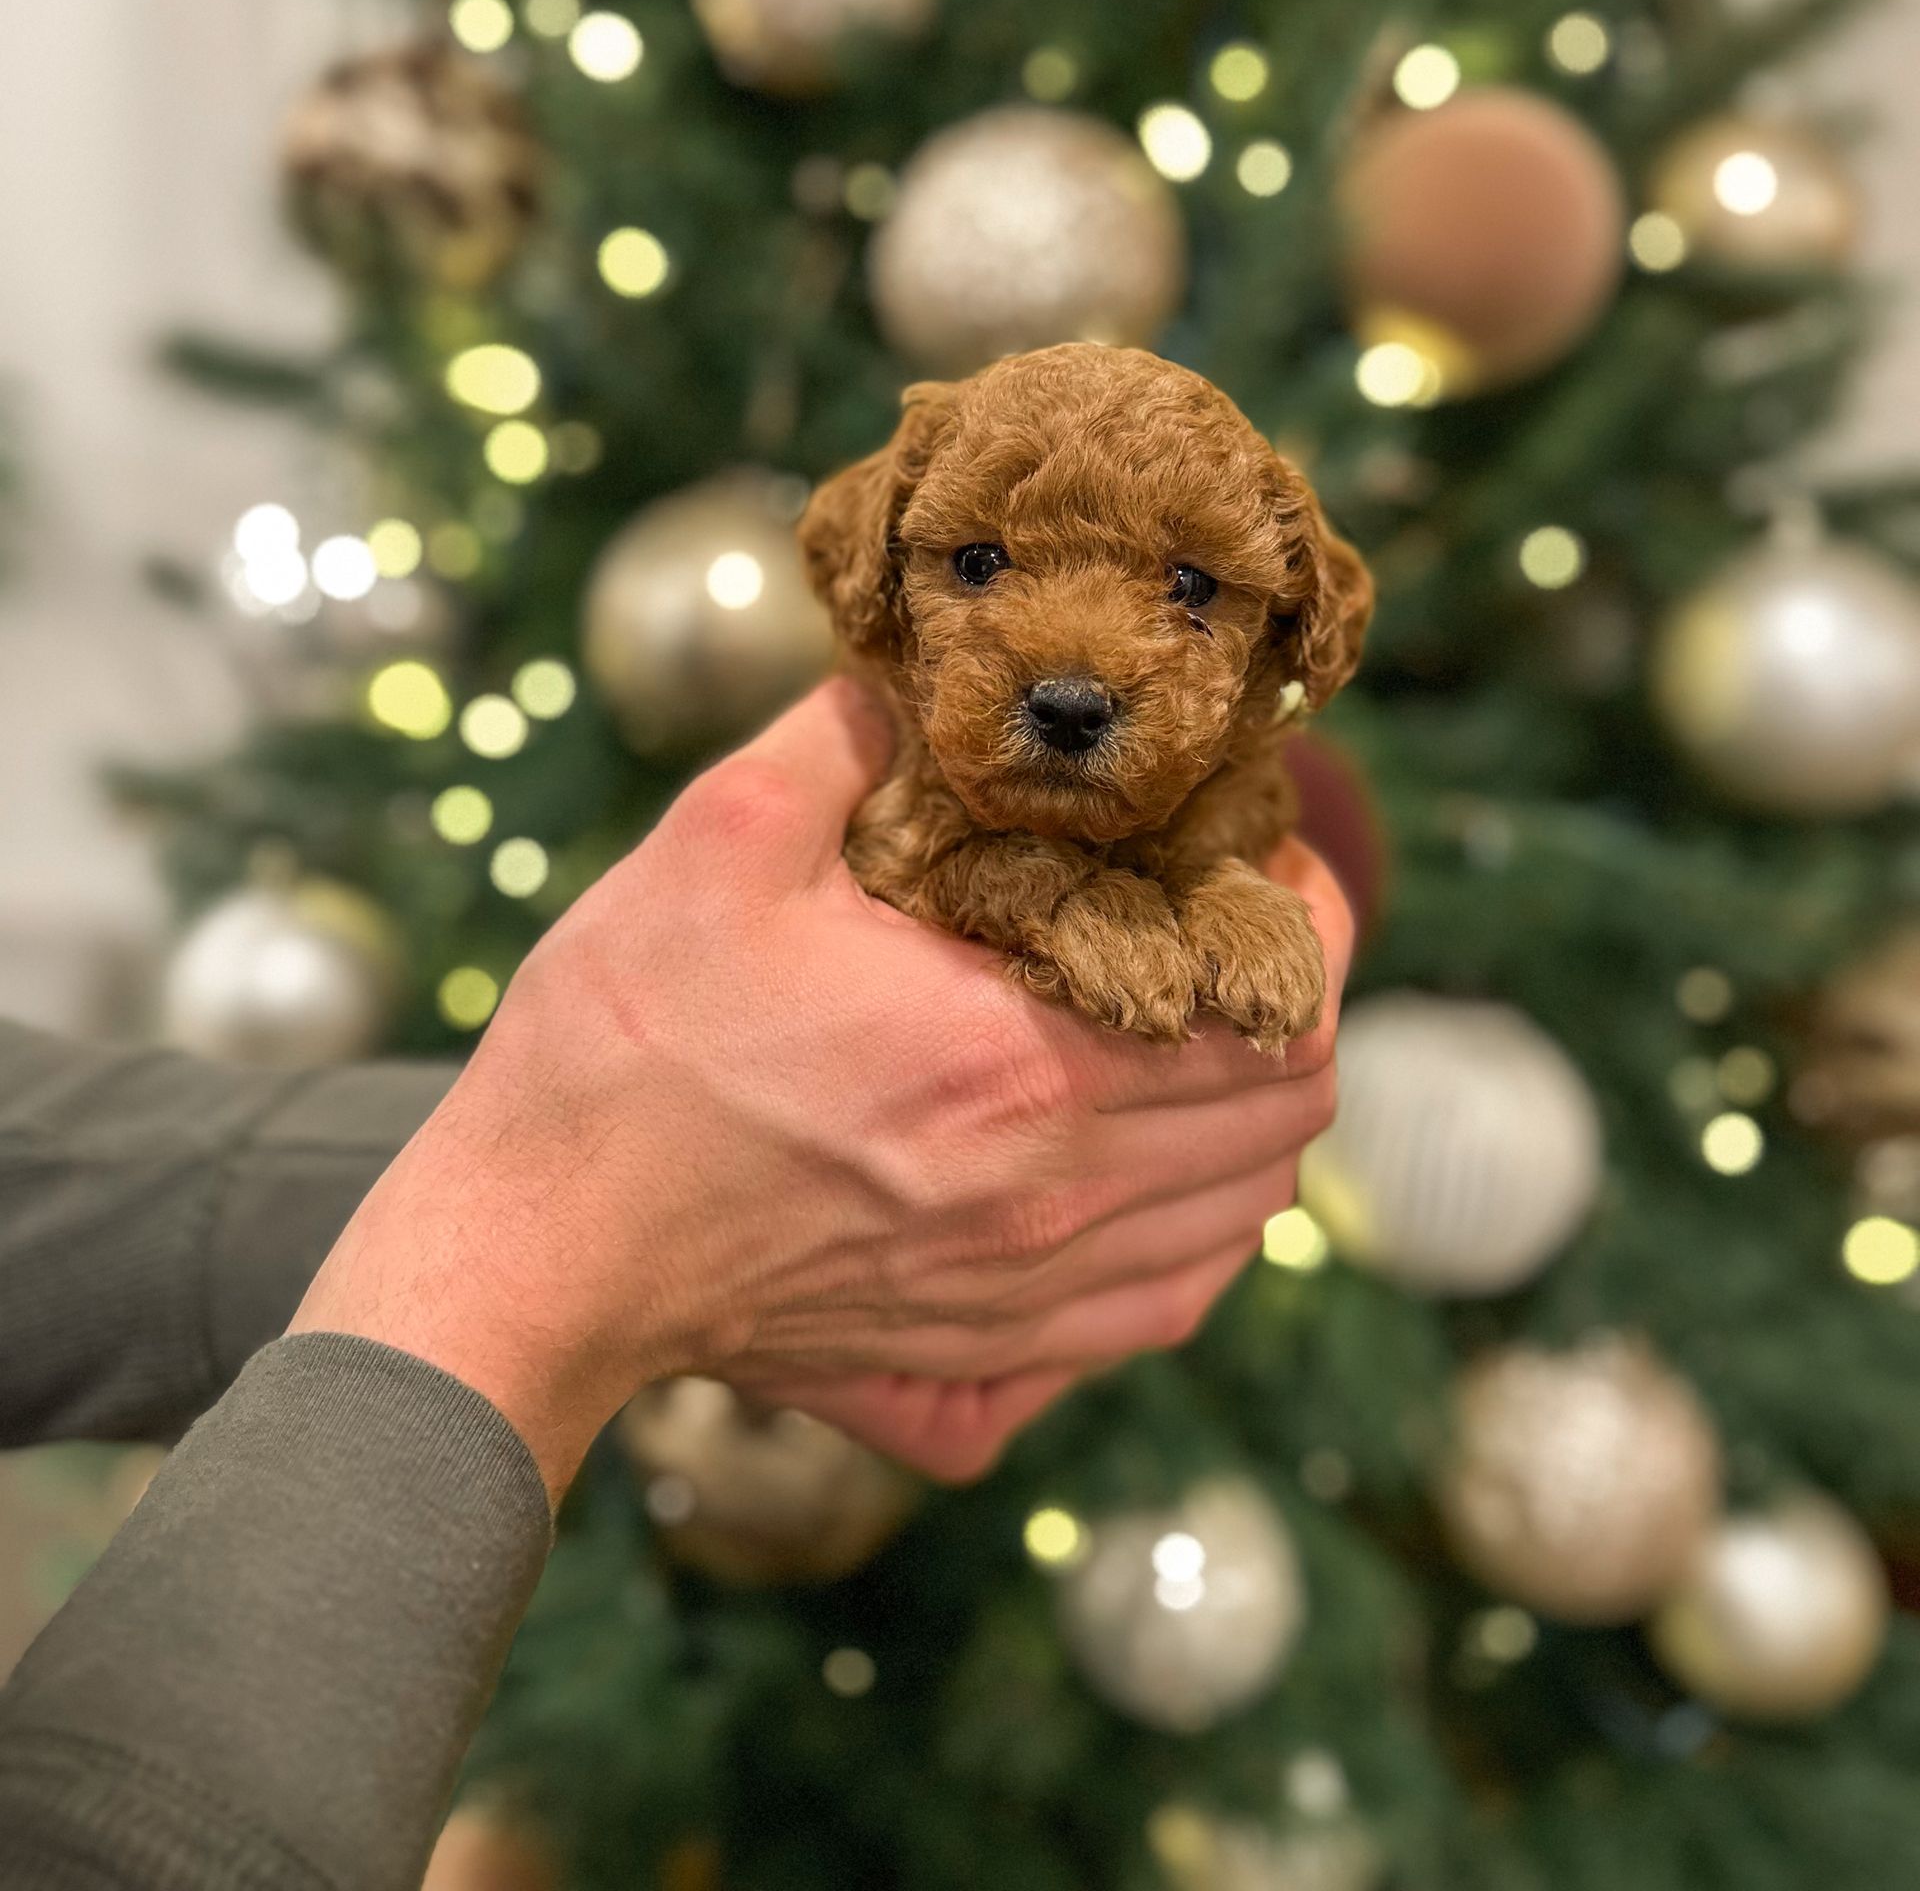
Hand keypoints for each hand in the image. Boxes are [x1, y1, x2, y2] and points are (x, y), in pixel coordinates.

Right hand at [291, 684, 1344, 1497]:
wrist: (535, 1247)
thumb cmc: (622, 1044)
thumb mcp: (723, 838)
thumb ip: (851, 734)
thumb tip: (924, 671)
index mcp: (1020, 1060)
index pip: (1279, 1010)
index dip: (1309, 927)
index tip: (1269, 864)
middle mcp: (1053, 1197)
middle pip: (1286, 1119)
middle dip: (1292, 1010)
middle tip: (1229, 934)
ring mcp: (1024, 1298)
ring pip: (1240, 1222)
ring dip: (1249, 1122)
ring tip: (1188, 1036)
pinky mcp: (979, 1367)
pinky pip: (1160, 1310)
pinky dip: (1190, 1235)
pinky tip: (1135, 1170)